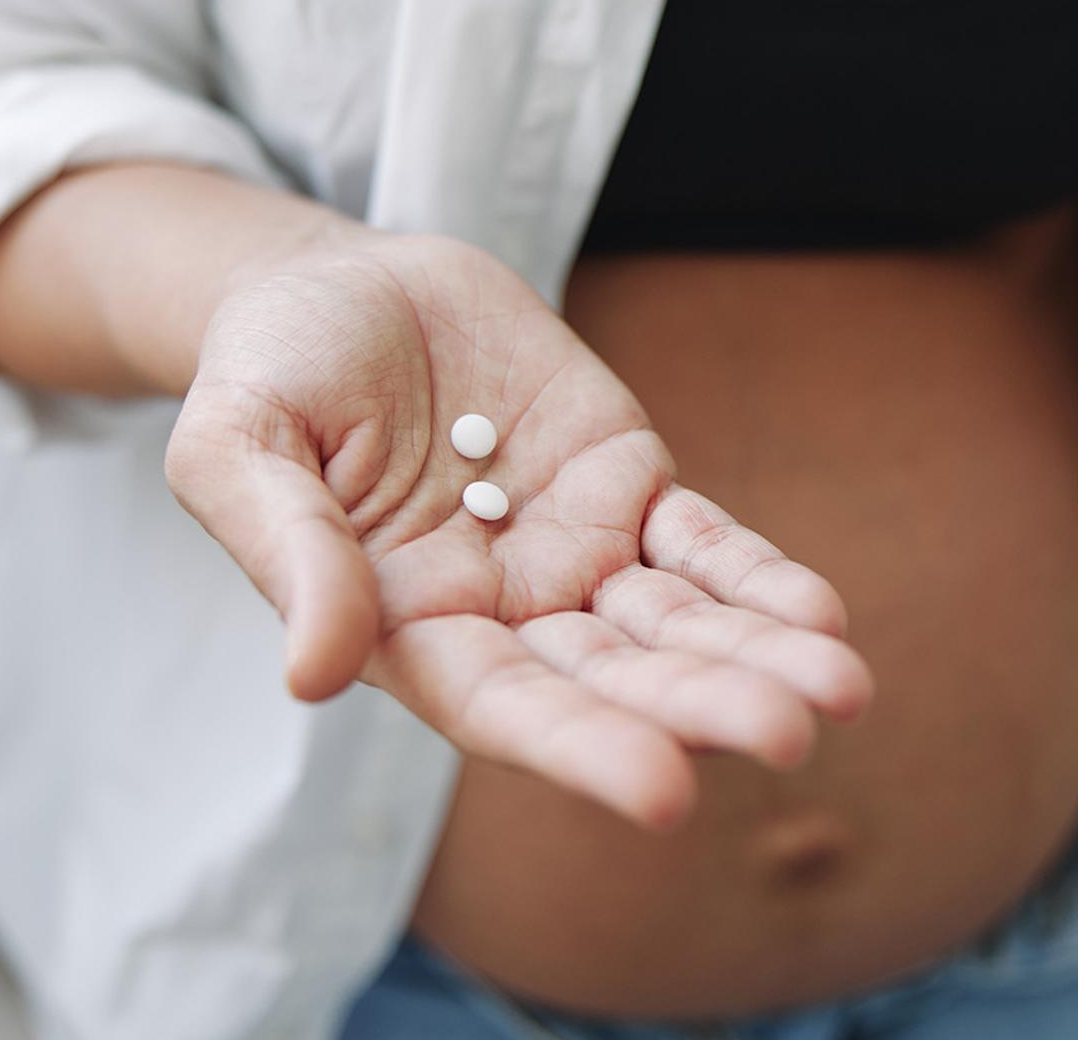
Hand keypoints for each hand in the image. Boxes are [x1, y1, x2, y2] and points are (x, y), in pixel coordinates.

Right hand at [165, 231, 871, 828]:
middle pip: (617, 675)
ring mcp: (576, 548)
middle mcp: (507, 610)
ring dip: (756, 654)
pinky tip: (820, 616)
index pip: (507, 708)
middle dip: (701, 704)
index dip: (585, 747)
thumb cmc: (269, 372)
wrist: (342, 285)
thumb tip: (313, 677)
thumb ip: (284, 553)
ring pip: (678, 620)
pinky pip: (702, 541)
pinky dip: (759, 576)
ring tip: (841, 688)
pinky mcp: (626, 481)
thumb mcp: (235, 447)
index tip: (667, 793)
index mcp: (410, 629)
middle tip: (791, 732)